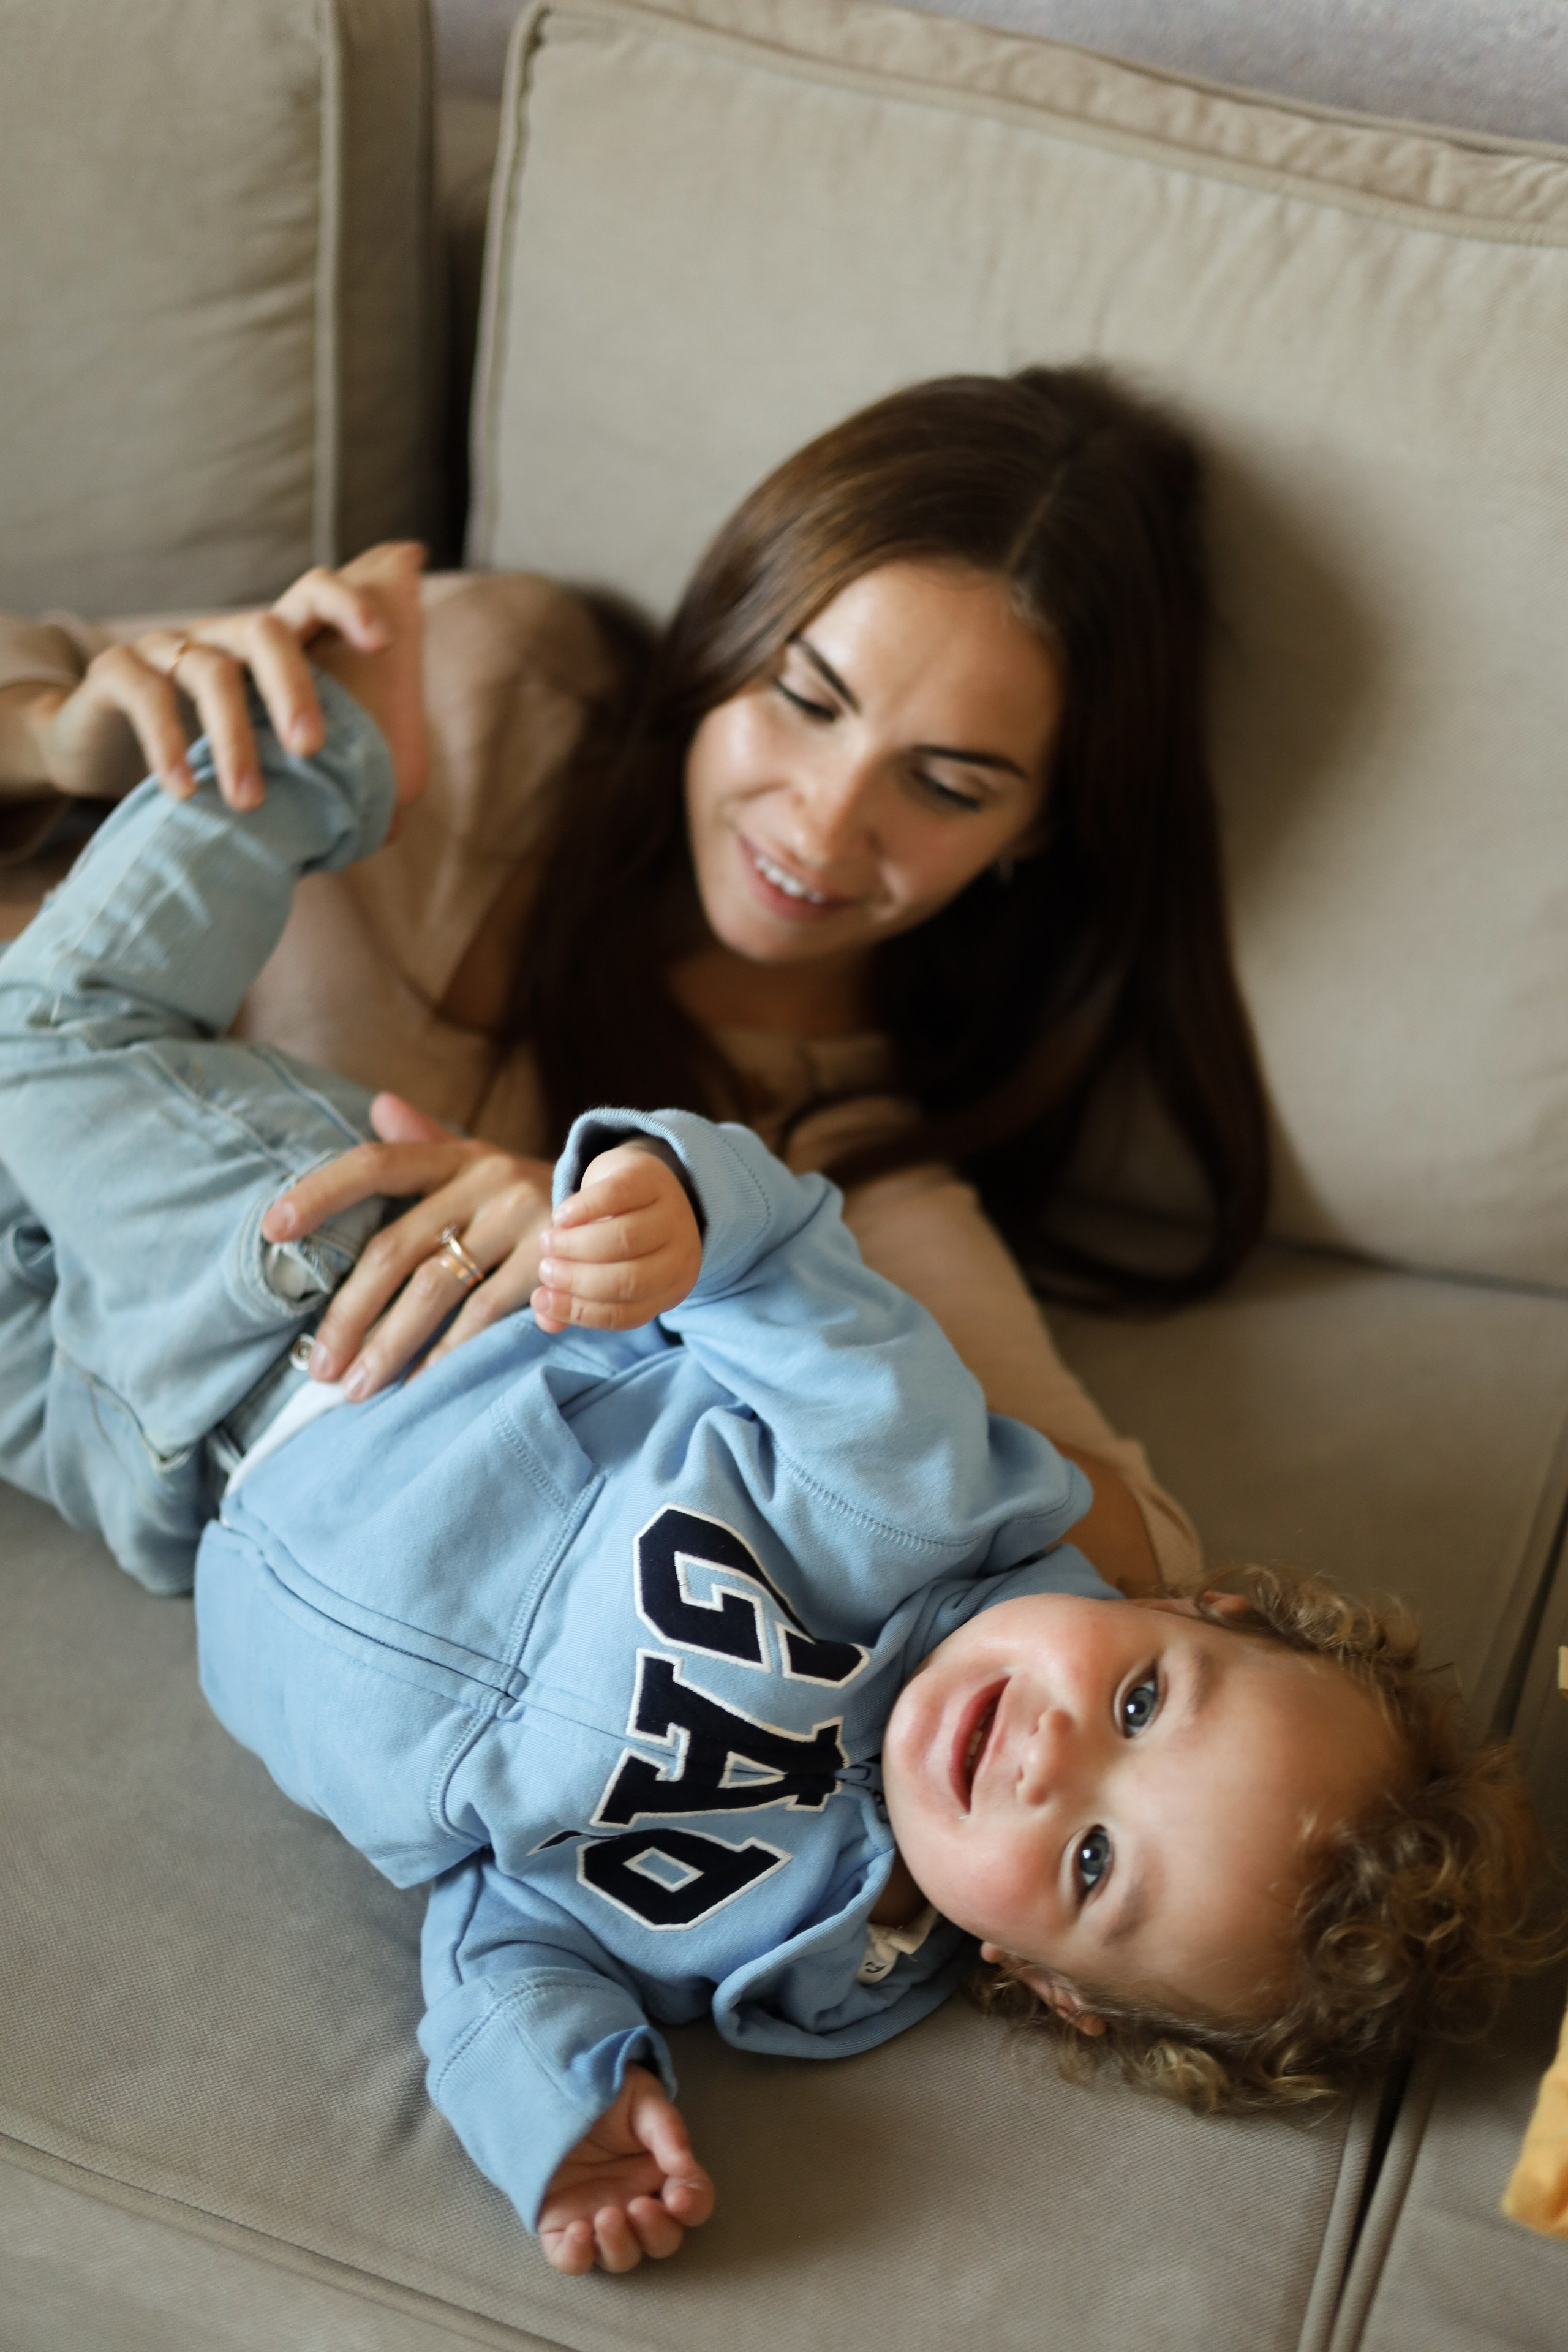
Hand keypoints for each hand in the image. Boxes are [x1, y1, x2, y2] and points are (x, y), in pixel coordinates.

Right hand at [15, 555, 407, 812]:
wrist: (98, 755)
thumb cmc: (202, 756)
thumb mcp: (265, 757)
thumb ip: (322, 777)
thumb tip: (394, 828)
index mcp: (266, 647)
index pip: (312, 597)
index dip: (350, 607)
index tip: (385, 643)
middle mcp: (219, 635)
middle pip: (264, 630)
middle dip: (293, 687)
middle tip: (311, 748)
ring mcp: (166, 647)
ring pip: (209, 673)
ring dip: (234, 740)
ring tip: (249, 803)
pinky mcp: (116, 671)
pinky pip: (146, 694)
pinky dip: (166, 743)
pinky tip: (185, 792)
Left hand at [260, 1093, 555, 1398]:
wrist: (627, 1208)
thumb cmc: (526, 1196)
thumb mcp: (482, 1163)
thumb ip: (427, 1142)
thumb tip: (379, 1106)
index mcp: (457, 1155)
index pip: (376, 1164)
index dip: (321, 1191)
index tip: (272, 1228)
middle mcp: (487, 1177)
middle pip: (396, 1246)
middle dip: (350, 1312)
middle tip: (319, 1366)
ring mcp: (523, 1215)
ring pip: (437, 1286)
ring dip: (391, 1343)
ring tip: (358, 1388)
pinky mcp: (553, 1255)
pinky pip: (487, 1311)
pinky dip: (450, 1351)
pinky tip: (422, 1381)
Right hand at [533, 1141, 702, 1335]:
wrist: (645, 1180)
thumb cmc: (621, 1234)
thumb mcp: (607, 1269)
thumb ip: (578, 1298)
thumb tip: (545, 1320)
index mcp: (670, 1286)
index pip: (627, 1314)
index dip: (581, 1311)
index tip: (542, 1300)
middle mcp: (680, 1253)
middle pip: (629, 1279)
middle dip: (579, 1279)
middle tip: (546, 1270)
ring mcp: (671, 1213)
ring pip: (625, 1239)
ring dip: (577, 1246)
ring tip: (547, 1244)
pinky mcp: (650, 1178)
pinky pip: (616, 1196)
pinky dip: (584, 1209)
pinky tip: (561, 1217)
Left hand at [537, 2064, 713, 2275]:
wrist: (554, 2086)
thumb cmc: (608, 2093)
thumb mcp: (642, 2098)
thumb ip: (667, 2128)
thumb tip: (685, 2165)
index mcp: (662, 2174)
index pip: (693, 2203)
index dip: (693, 2207)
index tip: (678, 2196)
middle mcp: (636, 2204)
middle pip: (660, 2241)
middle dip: (655, 2231)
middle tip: (637, 2206)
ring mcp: (599, 2219)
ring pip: (621, 2257)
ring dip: (619, 2246)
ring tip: (606, 2216)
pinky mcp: (562, 2227)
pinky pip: (572, 2261)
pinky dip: (577, 2257)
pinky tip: (577, 2232)